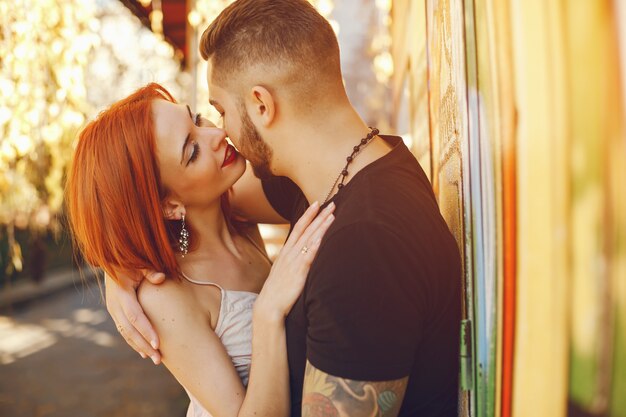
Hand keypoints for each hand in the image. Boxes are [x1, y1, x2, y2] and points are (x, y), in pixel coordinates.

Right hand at [105, 269, 164, 363]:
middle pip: (129, 330)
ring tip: (154, 359)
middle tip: (158, 359)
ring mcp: (113, 309)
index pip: (135, 316)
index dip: (146, 330)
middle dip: (144, 345)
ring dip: (139, 347)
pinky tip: (143, 351)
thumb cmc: (131, 261)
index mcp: (121, 293)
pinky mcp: (115, 312)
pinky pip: (124, 330)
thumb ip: (150, 270)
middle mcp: (114, 304)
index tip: (158, 344)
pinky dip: (134, 341)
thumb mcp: (139, 263)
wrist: (113, 261)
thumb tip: (161, 278)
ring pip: (125, 333)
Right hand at [255, 201, 335, 320]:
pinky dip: (314, 247)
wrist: (269, 306)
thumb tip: (301, 255)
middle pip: (306, 230)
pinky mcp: (298, 273)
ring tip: (332, 216)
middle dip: (319, 216)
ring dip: (321, 227)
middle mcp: (289, 254)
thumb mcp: (283, 271)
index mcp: (286, 252)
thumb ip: (292, 261)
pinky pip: (307, 257)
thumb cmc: (278, 291)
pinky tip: (321, 239)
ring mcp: (293, 262)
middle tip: (331, 204)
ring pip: (309, 240)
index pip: (298, 228)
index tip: (316, 203)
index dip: (308, 215)